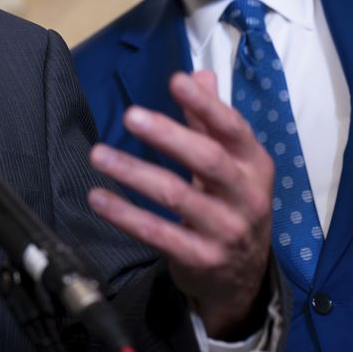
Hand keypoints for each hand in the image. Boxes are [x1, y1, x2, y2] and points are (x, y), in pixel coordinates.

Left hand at [86, 71, 272, 338]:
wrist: (241, 277)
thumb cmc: (231, 205)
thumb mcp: (231, 164)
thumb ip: (211, 121)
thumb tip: (199, 74)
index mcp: (254, 165)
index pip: (233, 129)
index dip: (206, 105)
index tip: (176, 80)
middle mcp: (246, 196)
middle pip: (208, 160)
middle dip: (169, 135)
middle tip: (130, 115)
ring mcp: (225, 230)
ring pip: (177, 196)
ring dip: (134, 172)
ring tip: (99, 154)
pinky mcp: (200, 258)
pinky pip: (158, 234)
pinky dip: (125, 215)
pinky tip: (99, 197)